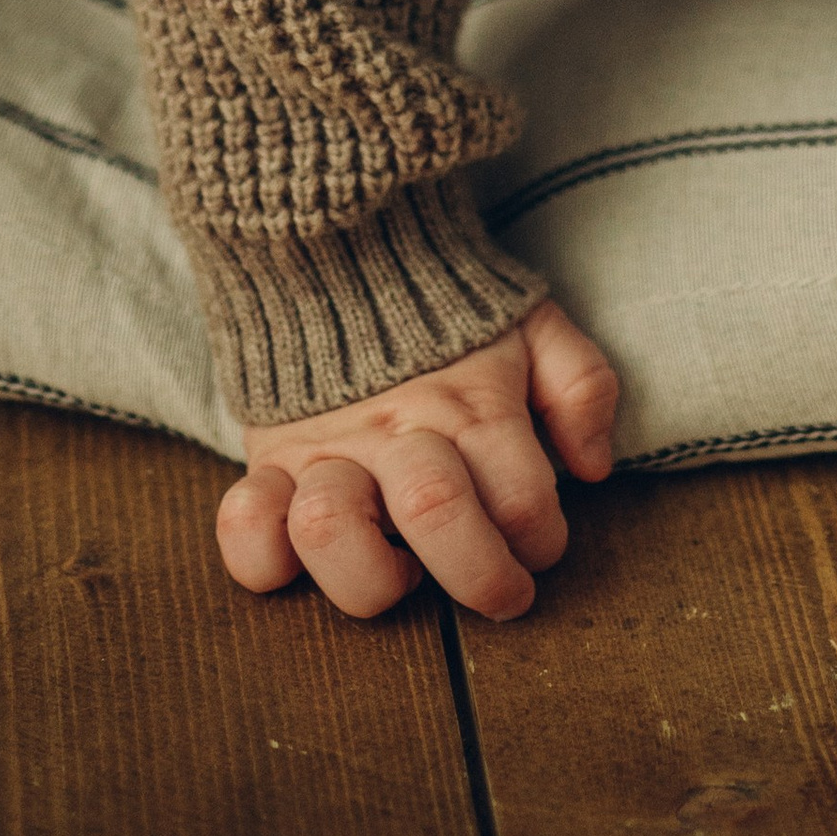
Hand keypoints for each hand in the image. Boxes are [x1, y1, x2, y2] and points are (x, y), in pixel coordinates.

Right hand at [217, 296, 618, 620]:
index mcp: (471, 401)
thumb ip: (581, 385)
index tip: (541, 542)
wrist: (342, 242)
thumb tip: (593, 467)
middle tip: (501, 593)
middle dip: (482, 577)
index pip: (521, 500)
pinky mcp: (266, 458)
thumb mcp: (534, 324)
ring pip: (331, 530)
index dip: (544, 540)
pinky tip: (300, 557)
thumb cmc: (449, 310)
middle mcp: (396, 430)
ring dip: (371, 573)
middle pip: (437, 515)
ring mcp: (324, 448)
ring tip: (399, 571)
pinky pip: (243, 524)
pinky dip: (262, 556)